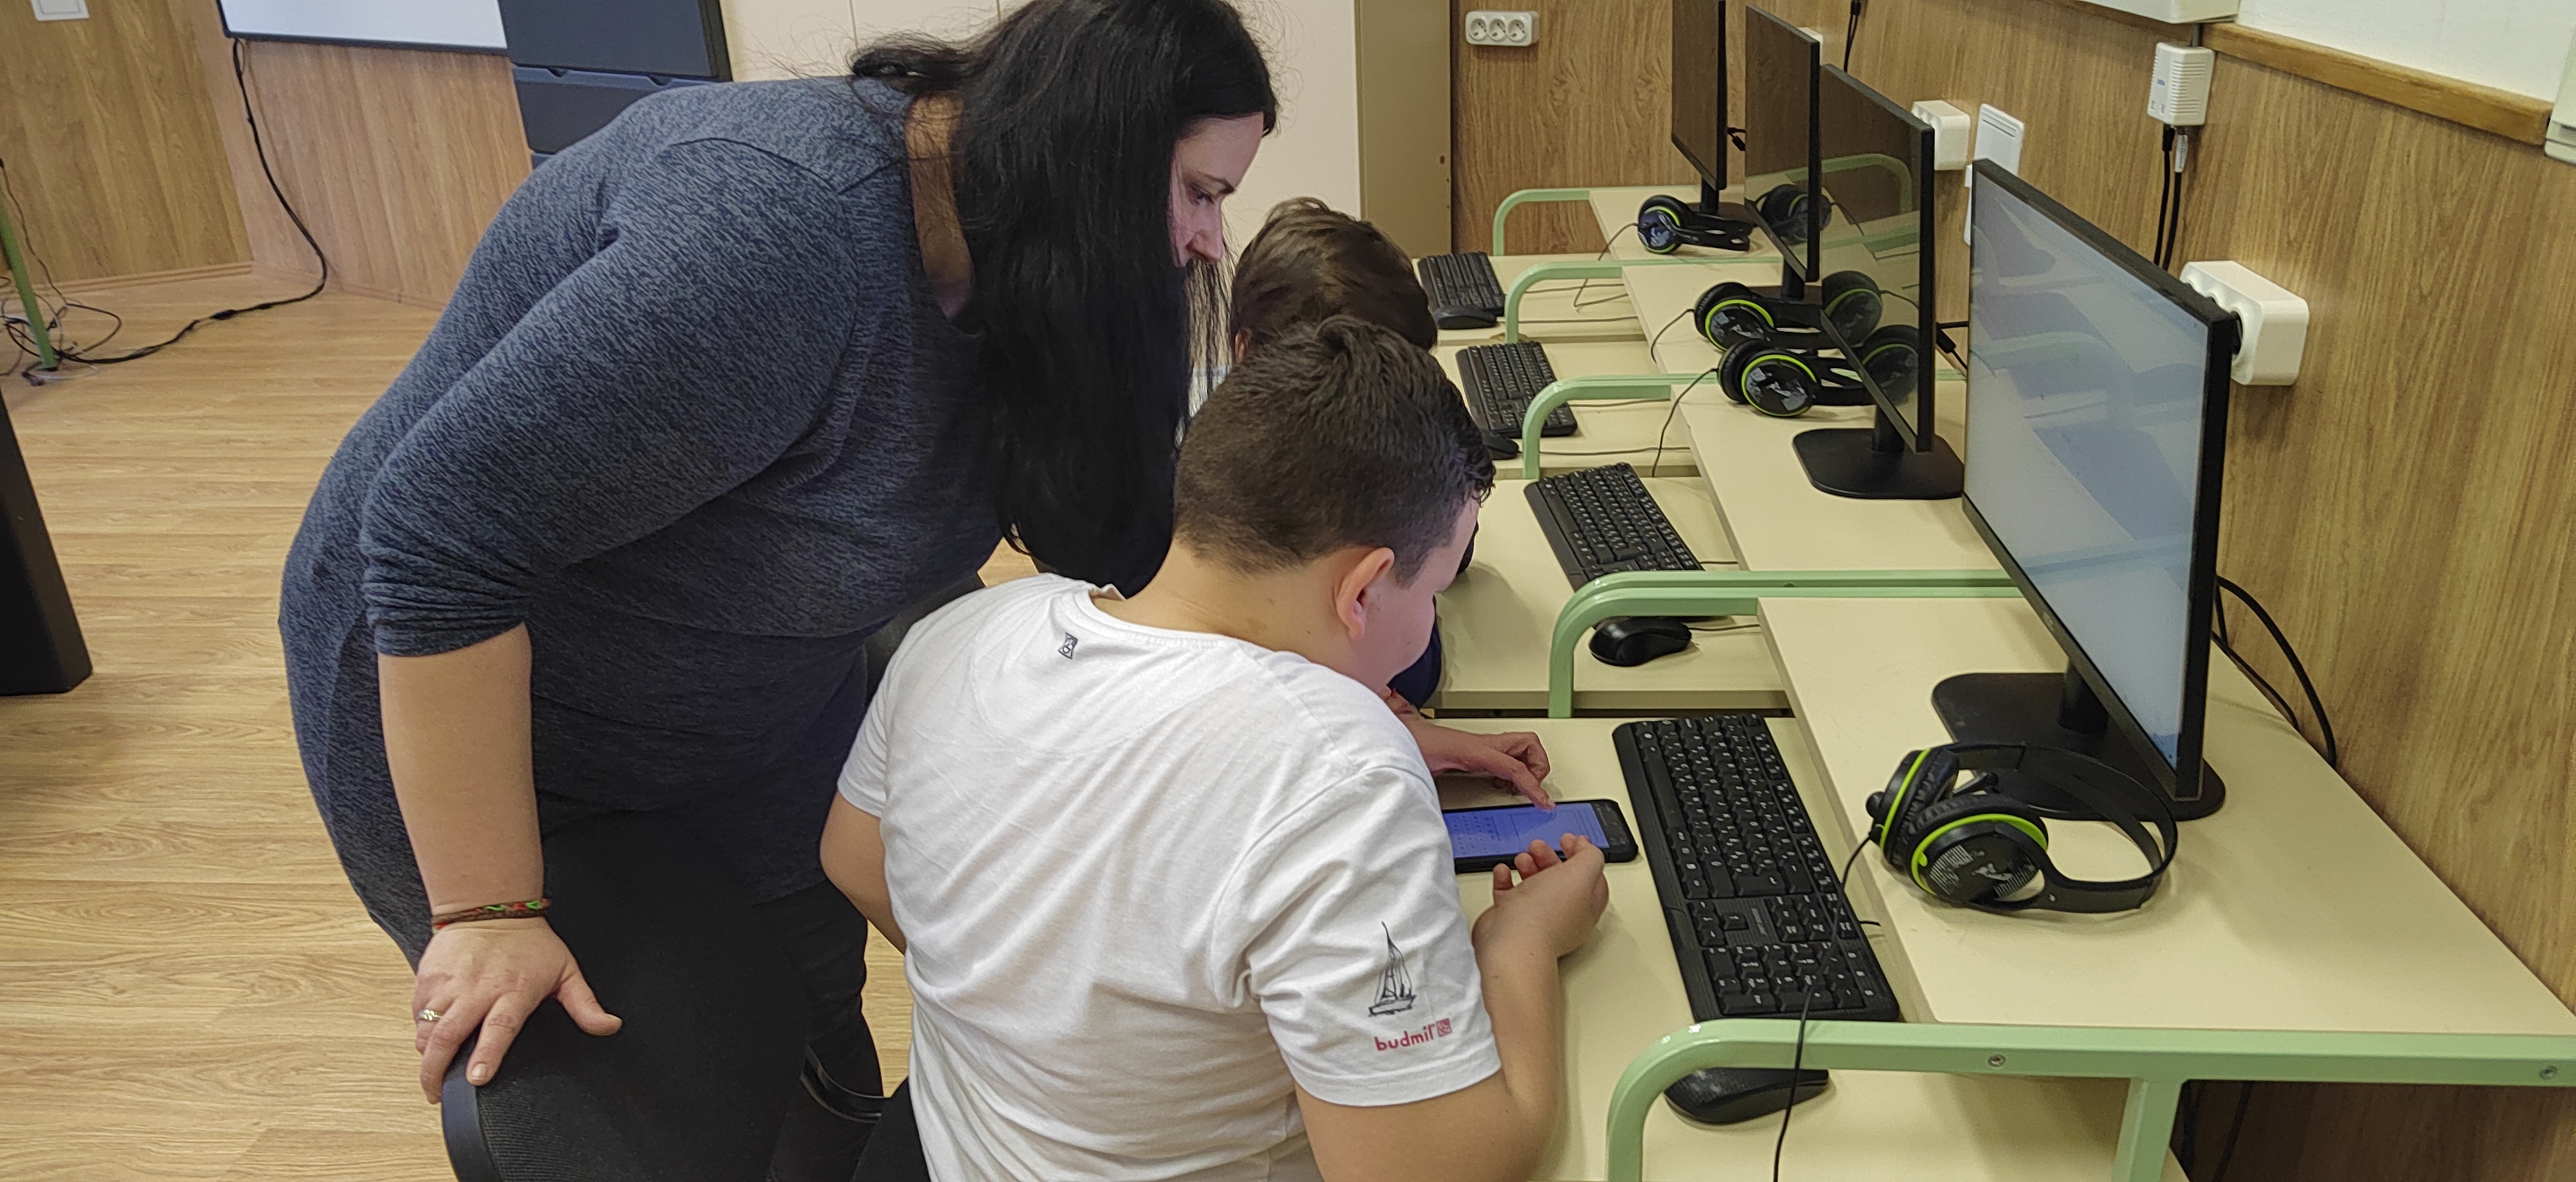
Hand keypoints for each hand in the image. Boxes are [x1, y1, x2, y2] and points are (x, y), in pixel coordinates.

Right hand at [411, 918, 621, 1101]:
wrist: (492, 906)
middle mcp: (477, 989)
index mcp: (513, 991)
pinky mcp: (428, 977)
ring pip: (427, 1027)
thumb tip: (609, 1026)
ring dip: (427, 1053)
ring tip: (433, 1069)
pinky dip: (420, 1030)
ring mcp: (449, 983)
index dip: (487, 1055)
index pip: (498, 1028)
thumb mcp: (566, 971)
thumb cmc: (530, 942)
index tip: (478, 1079)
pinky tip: (429, 1039)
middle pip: (448, 1035)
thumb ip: (585, 1005)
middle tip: (436, 1093)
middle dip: (436, 1070)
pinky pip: (417, 1012)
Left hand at [1403, 715, 1552, 807]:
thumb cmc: (1411, 747)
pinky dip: (1514, 769)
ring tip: (1521, 788)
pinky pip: (1506, 757)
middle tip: (1533, 789)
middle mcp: (1482, 744)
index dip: (1534, 786)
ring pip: (1521, 748)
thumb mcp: (1427, 771)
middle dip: (1539, 766)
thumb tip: (1445, 808)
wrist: (1398, 736)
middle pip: (1529, 745)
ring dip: (1528, 766)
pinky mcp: (1475, 752)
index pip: (1516, 768)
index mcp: (1476, 749)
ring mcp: (1480, 746)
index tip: (1544, 803)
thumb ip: (1437, 791)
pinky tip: (1502, 784)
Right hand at [1476, 835, 1608, 958]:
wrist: (1512, 941)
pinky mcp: (1511, 919)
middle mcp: (1562, 915)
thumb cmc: (1546, 914)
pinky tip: (1504, 871)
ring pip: (1535, 886)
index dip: (1584, 856)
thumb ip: (1590, 858)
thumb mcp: (1581, 874)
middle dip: (1551, 858)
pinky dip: (1506, 879)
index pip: (1592, 879)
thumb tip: (1586, 849)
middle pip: (1561, 879)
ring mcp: (1536, 919)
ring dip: (1529, 866)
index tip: (1572, 841)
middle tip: (1540, 846)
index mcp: (1584, 906)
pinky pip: (1509, 895)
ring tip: (1523, 858)